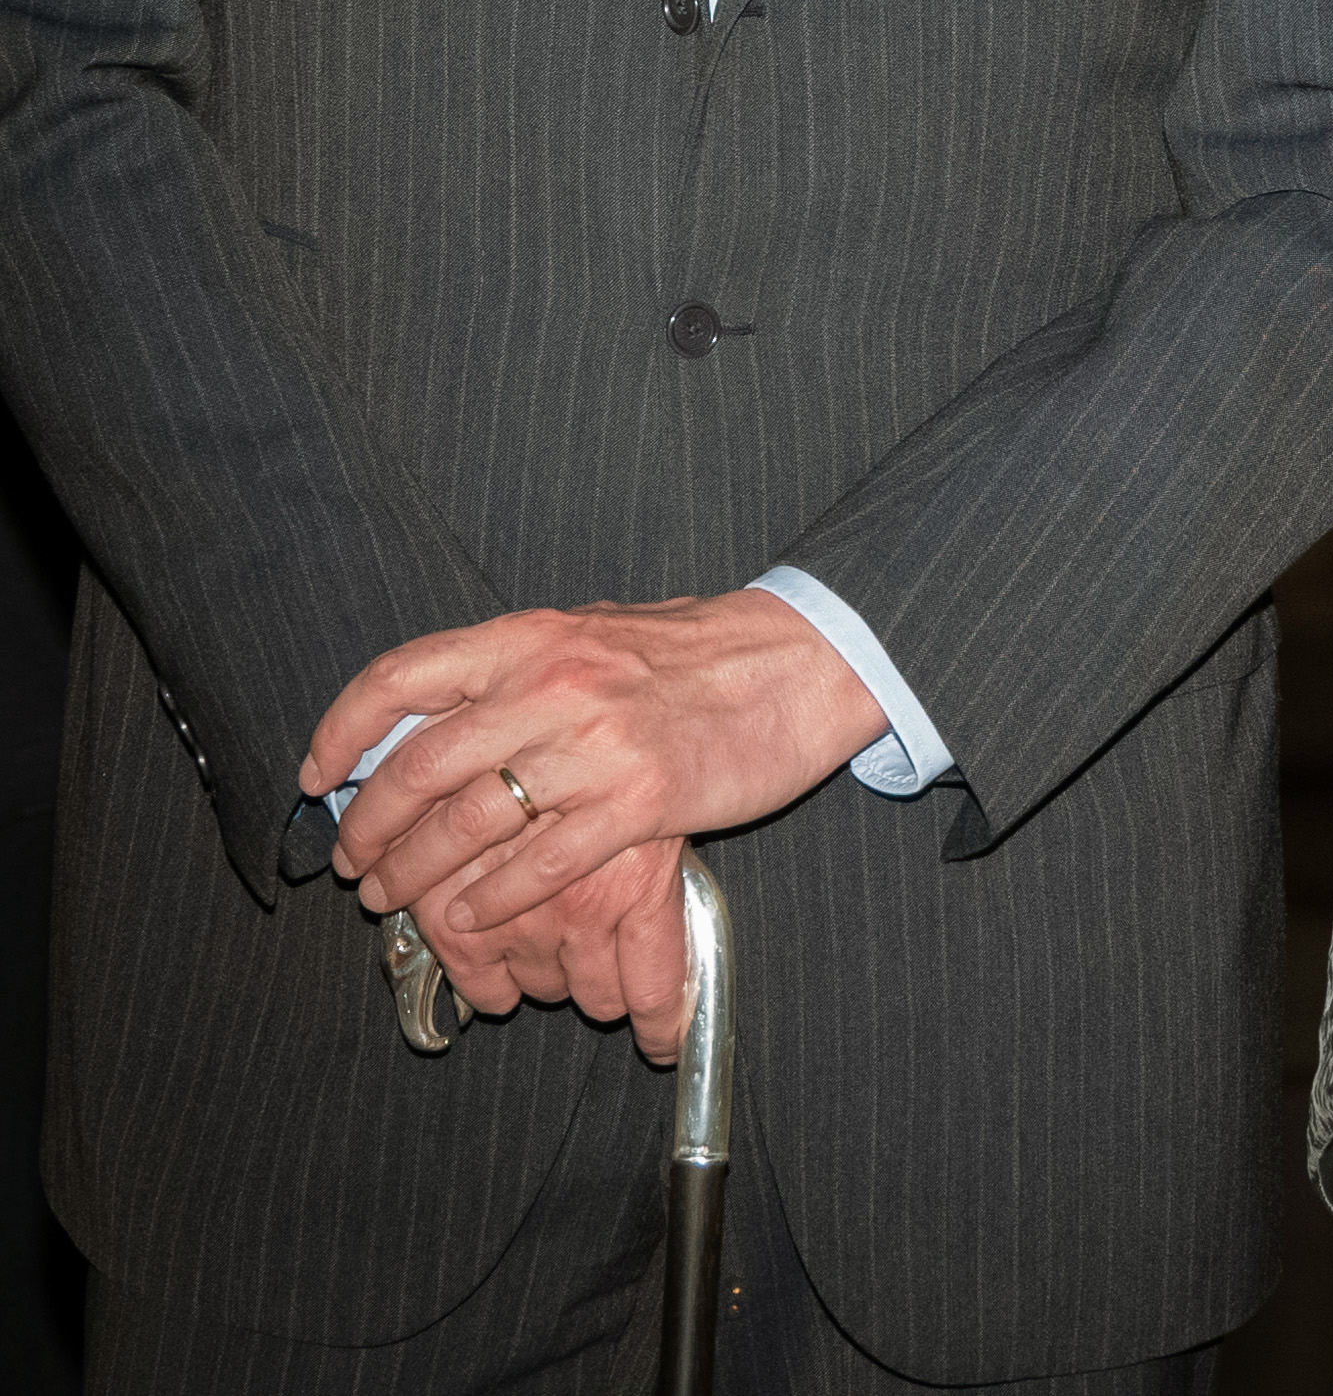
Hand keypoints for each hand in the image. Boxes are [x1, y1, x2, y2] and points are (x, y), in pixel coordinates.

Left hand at [301, 592, 882, 1023]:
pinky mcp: (639, 804)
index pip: (405, 677)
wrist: (796, 662)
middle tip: (355, 865)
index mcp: (533, 635)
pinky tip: (471, 916)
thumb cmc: (696, 652)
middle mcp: (553, 684)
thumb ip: (519, 668)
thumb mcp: (592, 633)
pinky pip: (538, 865)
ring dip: (418, 874)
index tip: (318, 776)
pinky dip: (491, 899)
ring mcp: (595, 746)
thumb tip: (435, 709)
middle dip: (372, 827)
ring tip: (396, 899)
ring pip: (469, 824)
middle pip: (422, 766)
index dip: (343, 729)